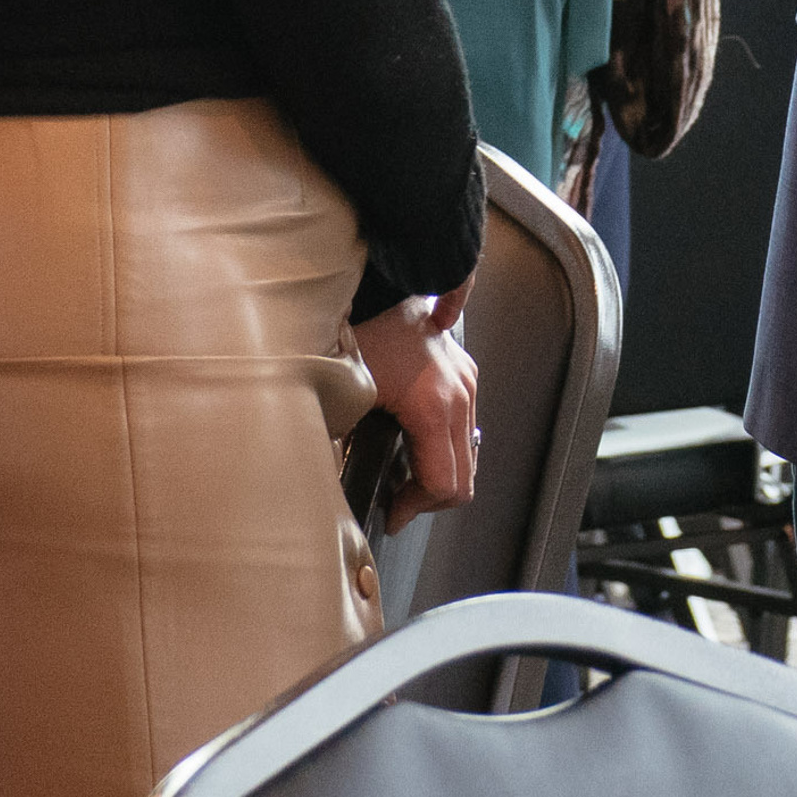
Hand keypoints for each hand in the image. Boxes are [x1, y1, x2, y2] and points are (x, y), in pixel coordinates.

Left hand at [351, 275, 478, 526]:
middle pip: (465, 477)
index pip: (444, 484)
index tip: (392, 513)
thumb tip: (328, 483)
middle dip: (429, 498)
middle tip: (397, 501)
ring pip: (469, 454)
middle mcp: (459, 394)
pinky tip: (413, 441)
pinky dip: (444, 446)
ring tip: (402, 473)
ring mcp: (466, 381)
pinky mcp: (465, 372)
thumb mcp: (344, 393)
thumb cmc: (359, 329)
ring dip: (439, 472)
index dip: (415, 509)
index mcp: (433, 405)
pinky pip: (465, 426)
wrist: (380, 283)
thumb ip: (339, 444)